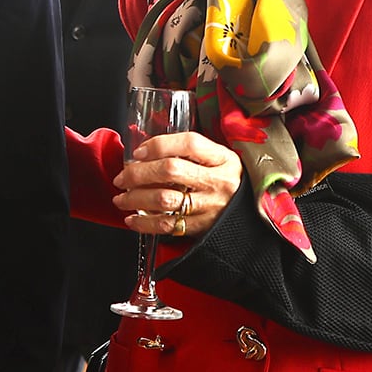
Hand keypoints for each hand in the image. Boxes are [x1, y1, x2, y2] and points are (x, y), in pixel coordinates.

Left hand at [114, 130, 241, 237]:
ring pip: (165, 199)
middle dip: (138, 173)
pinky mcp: (202, 227)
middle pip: (171, 170)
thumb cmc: (225, 180)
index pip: (190, 144)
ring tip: (122, 198)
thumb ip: (189, 151)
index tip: (139, 152)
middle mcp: (217, 181)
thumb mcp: (218, 158)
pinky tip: (132, 220)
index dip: (159, 145)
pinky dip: (144, 224)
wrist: (250, 213)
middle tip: (122, 177)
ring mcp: (210, 206)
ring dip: (135, 198)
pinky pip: (167, 225)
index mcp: (223, 158)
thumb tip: (145, 150)